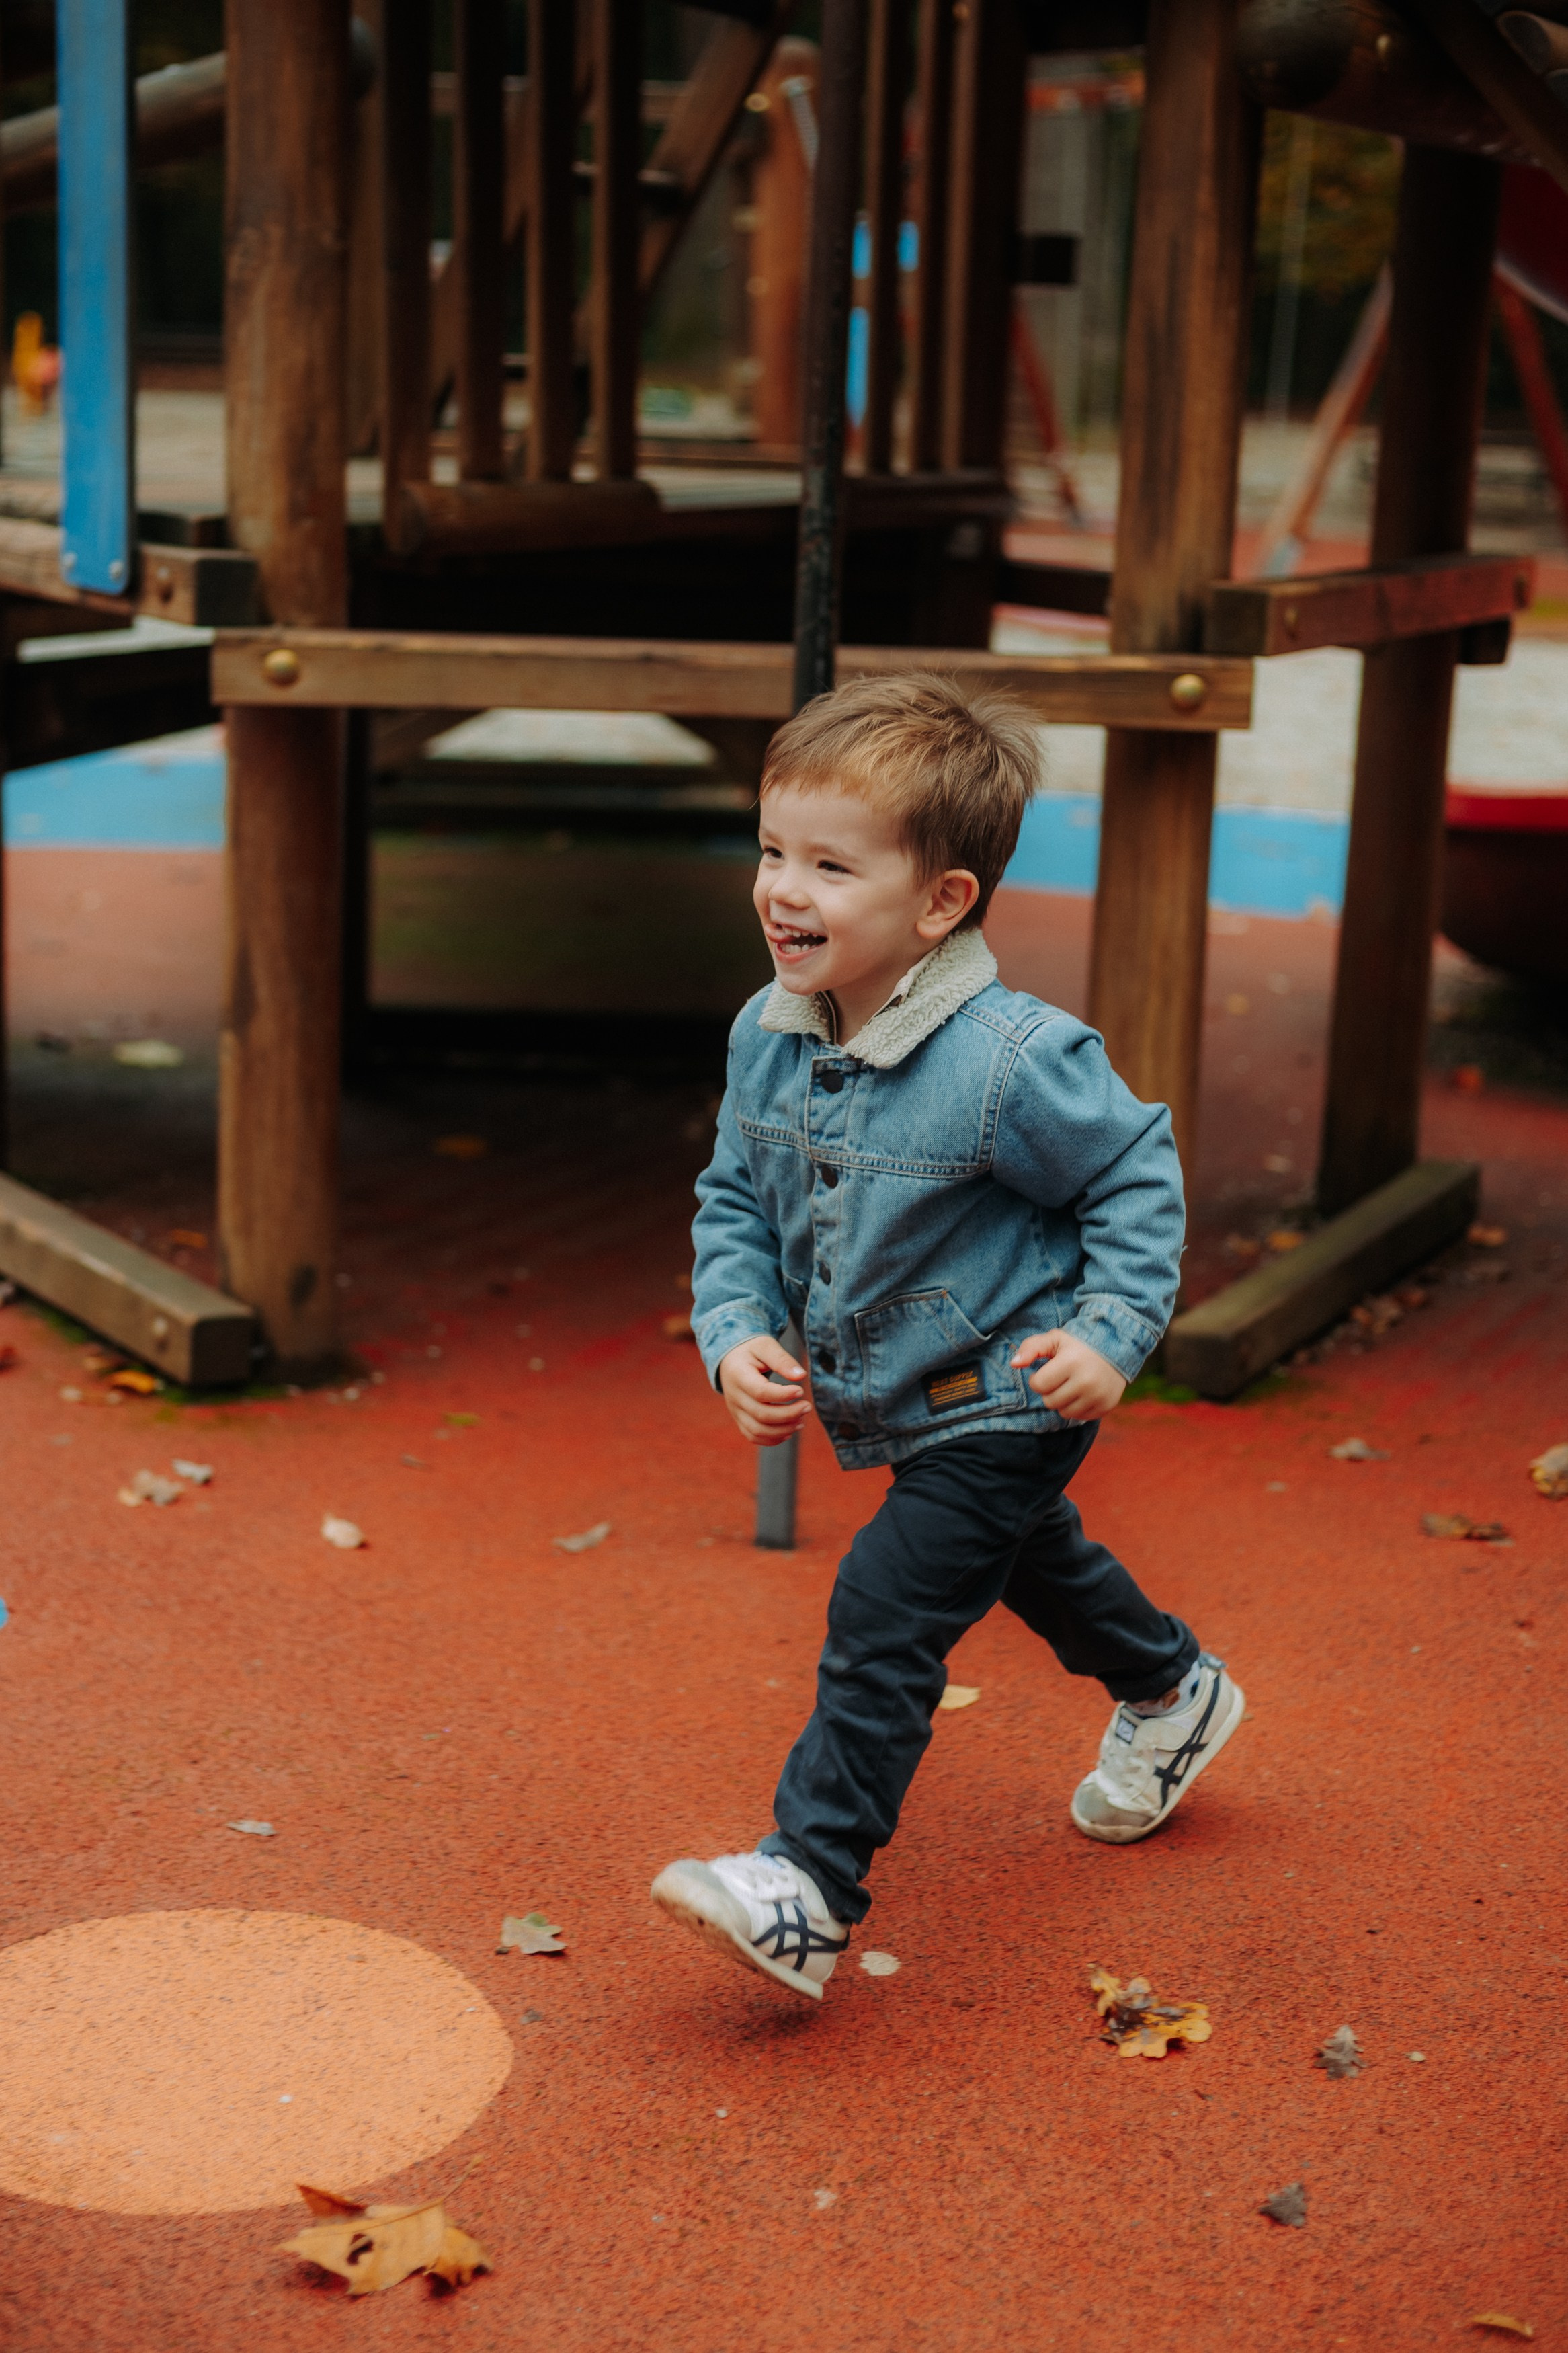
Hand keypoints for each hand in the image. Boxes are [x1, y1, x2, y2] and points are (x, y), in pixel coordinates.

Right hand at [718, 1333, 811, 1446]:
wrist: (731, 1358)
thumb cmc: (751, 1350)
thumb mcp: (766, 1346)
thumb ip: (782, 1360)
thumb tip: (801, 1376)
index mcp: (738, 1375)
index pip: (760, 1392)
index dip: (783, 1395)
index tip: (801, 1390)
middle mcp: (734, 1396)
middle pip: (761, 1415)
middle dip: (788, 1414)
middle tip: (807, 1407)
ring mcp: (735, 1410)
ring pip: (757, 1430)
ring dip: (783, 1430)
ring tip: (801, 1421)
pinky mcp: (739, 1419)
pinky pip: (753, 1436)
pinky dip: (772, 1439)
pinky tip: (789, 1431)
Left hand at [1011, 1330, 1125, 1421]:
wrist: (1116, 1346)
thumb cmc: (1078, 1344)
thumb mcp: (1054, 1339)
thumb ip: (1030, 1348)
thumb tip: (1014, 1364)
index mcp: (1070, 1362)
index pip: (1038, 1385)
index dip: (1037, 1379)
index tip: (1046, 1371)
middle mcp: (1086, 1381)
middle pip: (1050, 1402)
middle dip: (1050, 1391)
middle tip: (1060, 1378)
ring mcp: (1098, 1395)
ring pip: (1064, 1412)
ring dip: (1063, 1401)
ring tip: (1071, 1384)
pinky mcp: (1107, 1405)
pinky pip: (1080, 1417)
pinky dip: (1078, 1407)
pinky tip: (1083, 1392)